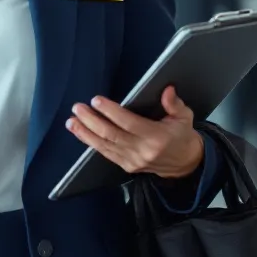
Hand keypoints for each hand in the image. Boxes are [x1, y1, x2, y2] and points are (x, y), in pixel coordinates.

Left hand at [66, 86, 203, 178]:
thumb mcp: (184, 117)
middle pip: (111, 135)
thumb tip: (167, 89)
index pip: (129, 123)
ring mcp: (133, 161)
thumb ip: (174, 104)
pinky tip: (80, 133)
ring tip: (71, 121)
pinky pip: (106, 154)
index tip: (96, 100)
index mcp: (156, 137)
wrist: (185, 164)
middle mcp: (142, 150)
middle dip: (91, 121)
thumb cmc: (182, 136)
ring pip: (104, 146)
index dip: (111, 111)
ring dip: (85, 133)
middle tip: (78, 108)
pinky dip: (90, 143)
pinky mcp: (127, 166)